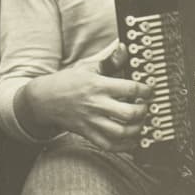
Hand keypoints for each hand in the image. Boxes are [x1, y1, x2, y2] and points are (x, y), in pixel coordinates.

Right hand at [15, 47, 151, 152]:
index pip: (130, 89)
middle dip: (143, 111)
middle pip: (128, 113)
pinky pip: (109, 145)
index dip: (145, 90)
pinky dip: (124, 146)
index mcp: (99, 85)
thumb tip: (123, 47)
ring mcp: (92, 121)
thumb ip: (108, 59)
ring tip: (141, 122)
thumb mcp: (88, 66)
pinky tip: (131, 140)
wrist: (44, 100)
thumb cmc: (67, 81)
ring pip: (121, 132)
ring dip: (137, 129)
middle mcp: (97, 104)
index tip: (150, 90)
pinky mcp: (87, 133)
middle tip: (146, 107)